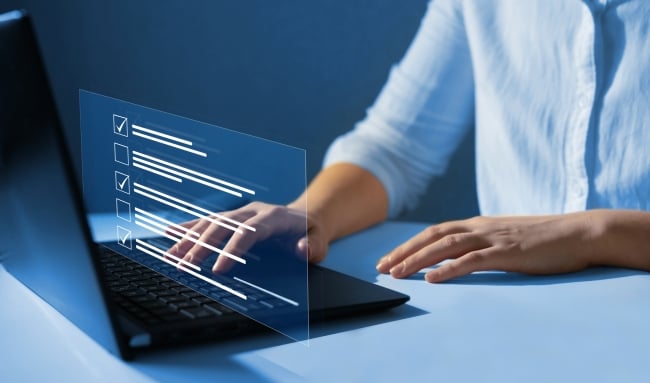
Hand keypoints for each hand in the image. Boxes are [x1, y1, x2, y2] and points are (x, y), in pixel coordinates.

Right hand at [168, 201, 328, 272]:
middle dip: (202, 245)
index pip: (249, 232)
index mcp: (274, 217)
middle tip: (185, 265)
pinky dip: (190, 226)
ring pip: (212, 222)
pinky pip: (210, 220)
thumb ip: (314, 246)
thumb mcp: (321, 240)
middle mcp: (254, 211)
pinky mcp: (235, 217)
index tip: (218, 269)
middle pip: (224, 225)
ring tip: (171, 254)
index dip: (232, 249)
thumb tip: (301, 250)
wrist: (308, 216)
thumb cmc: (313, 233)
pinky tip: (171, 233)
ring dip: (190, 237)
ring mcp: (243, 213)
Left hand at [376, 213, 596, 282]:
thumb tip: (460, 256)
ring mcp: (493, 238)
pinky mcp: (507, 252)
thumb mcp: (506, 238)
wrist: (579, 232)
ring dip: (418, 260)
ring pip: (446, 246)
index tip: (389, 258)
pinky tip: (433, 278)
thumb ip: (482, 244)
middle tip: (381, 267)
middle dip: (404, 251)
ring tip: (397, 273)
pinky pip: (472, 260)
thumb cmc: (543, 239)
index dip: (410, 245)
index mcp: (478, 225)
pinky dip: (449, 269)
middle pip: (433, 236)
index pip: (435, 232)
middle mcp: (480, 227)